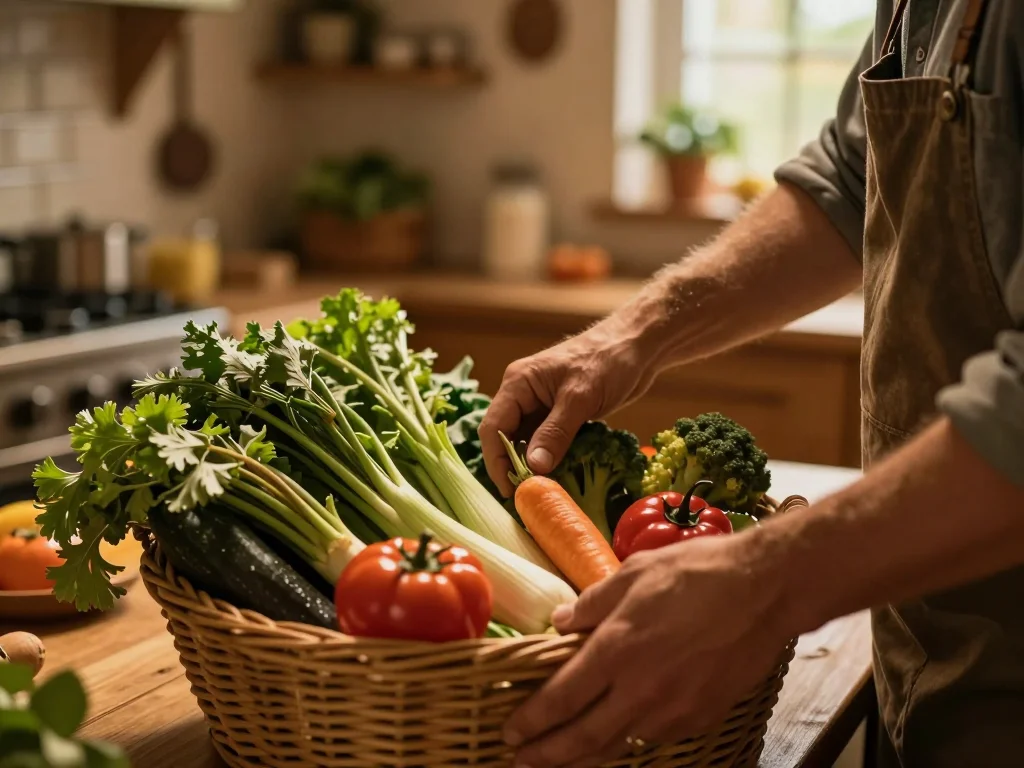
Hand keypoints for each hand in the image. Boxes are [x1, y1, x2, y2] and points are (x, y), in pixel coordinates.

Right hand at [479, 321, 656, 495]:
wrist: (637, 346)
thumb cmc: (608, 360)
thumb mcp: (580, 398)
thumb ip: (555, 432)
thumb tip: (533, 467)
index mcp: (518, 383)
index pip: (493, 427)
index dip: (496, 461)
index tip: (509, 490)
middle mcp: (524, 394)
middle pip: (505, 437)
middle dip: (511, 466)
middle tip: (525, 496)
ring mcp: (541, 405)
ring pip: (525, 441)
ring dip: (530, 465)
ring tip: (540, 491)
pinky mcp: (560, 414)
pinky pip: (545, 441)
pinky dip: (548, 459)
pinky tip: (556, 476)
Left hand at [503, 534, 792, 767]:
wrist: (765, 590)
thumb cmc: (698, 572)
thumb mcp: (634, 572)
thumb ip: (592, 603)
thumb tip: (561, 623)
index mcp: (617, 649)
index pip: (561, 698)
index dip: (531, 720)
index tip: (511, 731)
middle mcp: (640, 689)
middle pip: (583, 738)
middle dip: (548, 755)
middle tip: (521, 761)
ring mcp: (673, 709)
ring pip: (618, 745)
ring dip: (585, 756)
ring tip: (562, 759)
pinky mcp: (700, 715)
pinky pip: (653, 737)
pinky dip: (628, 741)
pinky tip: (618, 736)